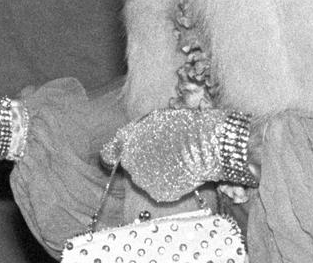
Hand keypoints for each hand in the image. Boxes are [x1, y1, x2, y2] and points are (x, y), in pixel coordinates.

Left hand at [100, 108, 227, 201]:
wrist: (203, 145)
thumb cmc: (180, 126)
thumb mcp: (151, 119)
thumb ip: (132, 130)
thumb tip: (121, 139)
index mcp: (126, 144)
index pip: (108, 153)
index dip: (114, 152)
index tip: (118, 153)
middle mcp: (130, 165)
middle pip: (130, 165)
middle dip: (140, 160)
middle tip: (160, 153)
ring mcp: (144, 182)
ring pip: (144, 178)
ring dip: (152, 172)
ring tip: (172, 162)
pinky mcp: (159, 194)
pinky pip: (158, 189)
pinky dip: (166, 184)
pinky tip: (179, 173)